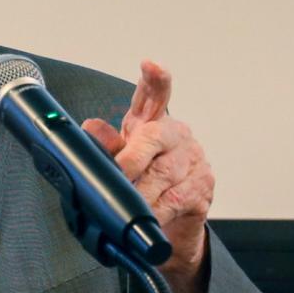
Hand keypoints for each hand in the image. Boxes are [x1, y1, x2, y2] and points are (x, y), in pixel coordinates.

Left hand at [81, 61, 213, 292]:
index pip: (155, 95)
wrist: (170, 227)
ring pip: (165, 174)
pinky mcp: (202, 188)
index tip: (150, 65)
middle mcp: (176, 137)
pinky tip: (148, 216)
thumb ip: (105, 144)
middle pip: (156, 138)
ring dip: (142, 191)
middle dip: (133, 158)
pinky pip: (177, 199)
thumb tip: (91, 129)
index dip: (154, 79)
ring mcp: (193, 161)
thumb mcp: (121, 161)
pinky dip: (158, 210)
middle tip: (119, 172)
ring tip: (127, 202)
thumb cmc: (144, 184)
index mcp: (152, 124)